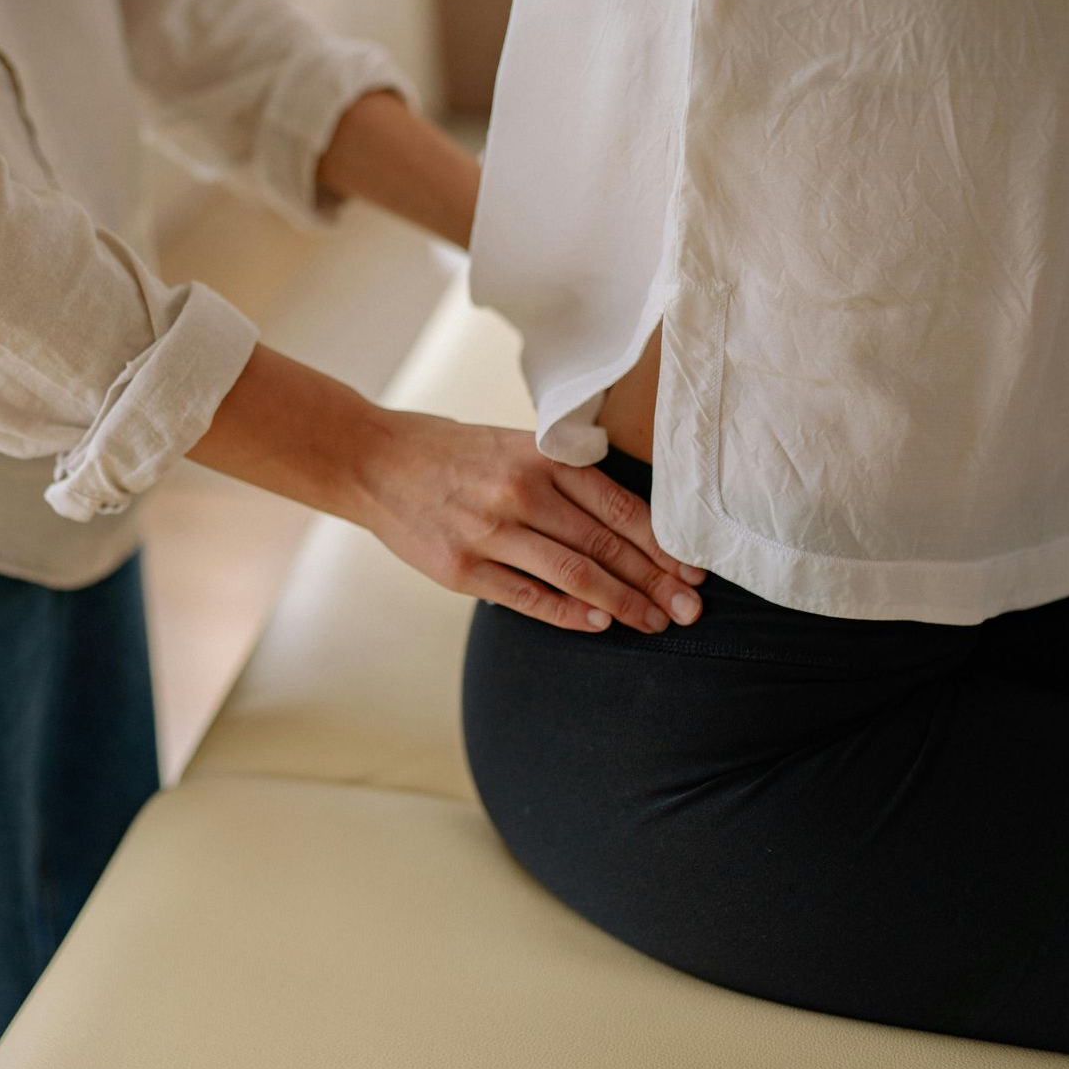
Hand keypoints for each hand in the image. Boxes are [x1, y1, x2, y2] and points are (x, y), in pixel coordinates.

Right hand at [348, 411, 705, 632]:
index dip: (663, 543)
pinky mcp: (462, 568)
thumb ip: (564, 474)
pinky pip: (528, 597)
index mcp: (541, 458)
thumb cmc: (452, 454)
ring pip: (576, 574)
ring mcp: (490, 532)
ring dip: (623, 602)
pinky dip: (569, 614)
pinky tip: (600, 624)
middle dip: (656, 581)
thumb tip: (627, 520)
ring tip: (655, 622)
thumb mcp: (514, 444)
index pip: (620, 506)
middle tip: (691, 609)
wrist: (375, 462)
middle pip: (606, 545)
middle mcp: (521, 492)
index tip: (693, 570)